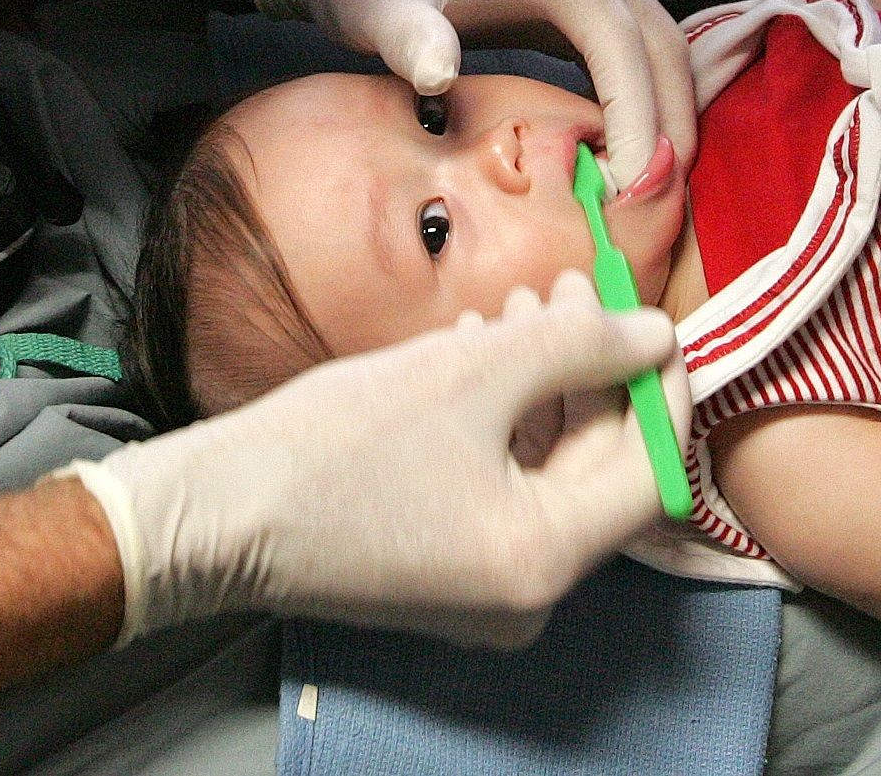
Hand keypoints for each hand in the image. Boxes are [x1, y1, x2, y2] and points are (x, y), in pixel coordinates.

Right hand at [58, 271, 686, 647]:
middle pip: (597, 468)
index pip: (649, 470)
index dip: (657, 384)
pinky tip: (473, 351)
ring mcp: (487, 591)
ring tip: (513, 305)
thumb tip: (657, 333)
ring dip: (541, 382)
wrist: (223, 511)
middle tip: (566, 285)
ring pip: (547, 468)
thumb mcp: (471, 371)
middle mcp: (531, 595)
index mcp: (546, 558)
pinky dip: (502, 419)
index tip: (650, 313)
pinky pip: (504, 486)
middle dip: (588, 369)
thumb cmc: (341, 443)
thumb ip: (578, 345)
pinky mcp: (447, 570)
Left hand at [244, 0, 695, 185]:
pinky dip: (636, 94)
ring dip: (663, 109)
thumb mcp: (375, 8)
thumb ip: (408, 38)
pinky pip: (624, 44)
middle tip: (659, 203)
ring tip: (648, 189)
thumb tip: (438, 74)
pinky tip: (620, 148)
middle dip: (671, 120)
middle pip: (656, 39)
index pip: (620, 40)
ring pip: (652, 41)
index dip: (640, 115)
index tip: (636, 188)